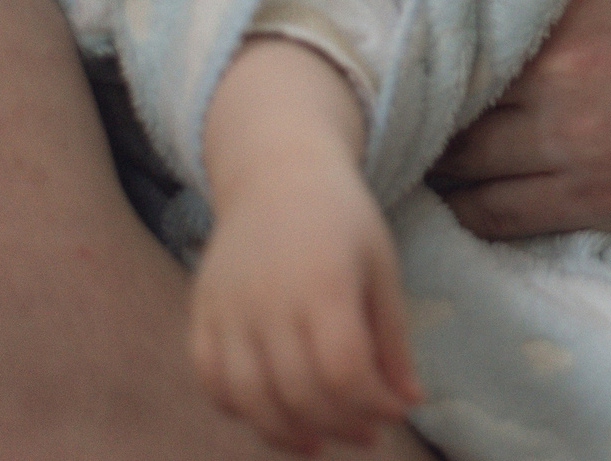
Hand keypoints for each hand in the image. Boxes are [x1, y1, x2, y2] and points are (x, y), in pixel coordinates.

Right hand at [191, 159, 419, 453]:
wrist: (276, 175)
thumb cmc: (342, 220)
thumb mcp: (381, 267)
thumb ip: (392, 338)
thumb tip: (410, 400)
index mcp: (323, 284)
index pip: (343, 369)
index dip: (372, 403)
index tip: (398, 411)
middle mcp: (268, 301)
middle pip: (297, 392)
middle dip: (341, 425)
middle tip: (368, 434)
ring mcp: (227, 311)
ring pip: (249, 399)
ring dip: (288, 433)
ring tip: (323, 440)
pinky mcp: (201, 316)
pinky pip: (212, 382)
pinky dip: (242, 411)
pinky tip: (276, 417)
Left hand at [431, 0, 610, 235]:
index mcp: (567, 13)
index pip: (455, 36)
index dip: (428, 40)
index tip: (413, 36)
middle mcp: (563, 88)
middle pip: (448, 108)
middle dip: (426, 102)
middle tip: (409, 94)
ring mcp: (581, 154)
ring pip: (461, 170)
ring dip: (439, 156)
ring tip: (430, 137)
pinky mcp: (601, 202)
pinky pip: (499, 216)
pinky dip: (467, 203)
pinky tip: (462, 183)